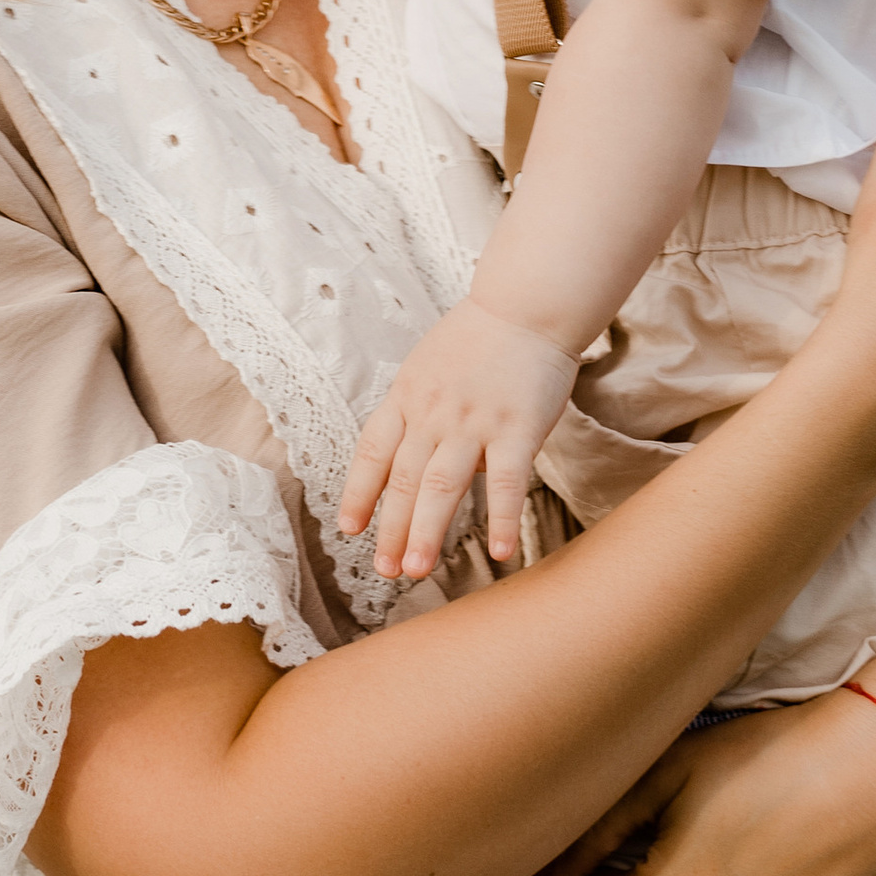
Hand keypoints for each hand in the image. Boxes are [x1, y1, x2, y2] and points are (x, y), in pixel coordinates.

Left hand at [339, 299, 578, 578]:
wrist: (526, 305)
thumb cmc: (479, 339)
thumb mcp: (427, 368)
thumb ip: (418, 414)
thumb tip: (418, 466)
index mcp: (407, 397)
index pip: (373, 451)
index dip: (358, 492)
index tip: (349, 527)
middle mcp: (433, 414)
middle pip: (403, 479)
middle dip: (391, 529)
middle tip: (386, 569)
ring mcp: (475, 422)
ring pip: (441, 486)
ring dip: (426, 532)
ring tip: (416, 570)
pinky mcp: (518, 428)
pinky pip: (508, 483)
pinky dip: (503, 519)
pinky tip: (502, 553)